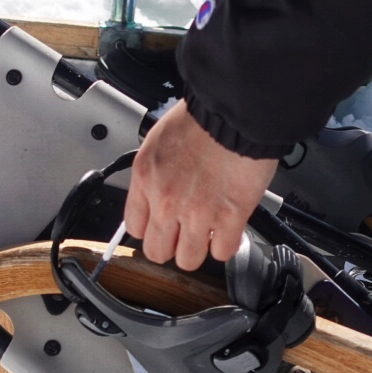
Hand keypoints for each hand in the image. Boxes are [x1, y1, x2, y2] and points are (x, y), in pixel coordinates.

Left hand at [124, 100, 277, 270]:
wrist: (237, 113)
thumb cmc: (204, 118)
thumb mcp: (159, 141)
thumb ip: (154, 173)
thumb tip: (154, 193)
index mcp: (146, 178)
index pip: (134, 227)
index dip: (151, 229)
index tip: (161, 226)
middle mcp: (167, 201)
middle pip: (158, 251)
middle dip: (171, 245)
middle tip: (184, 234)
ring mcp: (198, 213)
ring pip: (188, 260)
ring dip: (198, 249)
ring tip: (207, 234)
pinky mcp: (230, 218)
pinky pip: (222, 252)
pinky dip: (226, 245)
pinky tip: (228, 231)